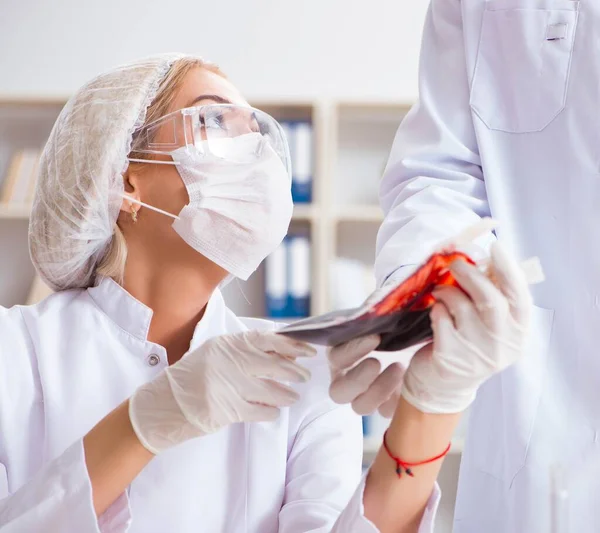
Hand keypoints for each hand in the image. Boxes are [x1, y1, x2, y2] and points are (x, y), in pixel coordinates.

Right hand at [129, 331, 315, 453]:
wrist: (161, 405)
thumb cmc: (191, 378)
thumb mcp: (214, 355)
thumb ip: (243, 351)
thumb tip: (281, 351)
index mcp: (226, 345)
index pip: (267, 340)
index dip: (291, 345)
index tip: (307, 350)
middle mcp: (227, 362)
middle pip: (274, 365)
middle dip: (294, 372)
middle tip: (304, 376)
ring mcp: (226, 386)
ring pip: (271, 390)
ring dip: (286, 394)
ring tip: (292, 395)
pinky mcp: (225, 410)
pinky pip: (260, 411)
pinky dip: (270, 412)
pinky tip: (272, 411)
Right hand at [327, 266, 416, 417]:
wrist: (415, 334)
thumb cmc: (395, 322)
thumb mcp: (384, 316)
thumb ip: (378, 312)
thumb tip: (379, 305)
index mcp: (340, 354)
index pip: (335, 358)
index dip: (351, 351)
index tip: (374, 337)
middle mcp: (347, 378)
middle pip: (339, 392)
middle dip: (358, 378)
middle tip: (377, 362)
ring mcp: (365, 394)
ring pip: (359, 407)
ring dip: (378, 391)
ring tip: (399, 368)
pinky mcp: (385, 406)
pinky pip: (386, 413)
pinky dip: (397, 402)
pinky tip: (409, 384)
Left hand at [401, 242, 531, 413]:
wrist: (443, 386)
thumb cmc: (468, 344)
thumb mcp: (489, 326)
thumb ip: (493, 298)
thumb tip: (485, 260)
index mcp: (518, 332)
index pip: (520, 296)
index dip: (509, 269)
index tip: (495, 246)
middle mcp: (502, 345)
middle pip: (491, 300)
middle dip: (471, 275)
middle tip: (455, 263)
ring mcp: (477, 354)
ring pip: (462, 307)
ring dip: (448, 291)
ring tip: (440, 290)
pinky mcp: (451, 358)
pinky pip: (441, 320)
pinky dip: (436, 309)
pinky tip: (435, 310)